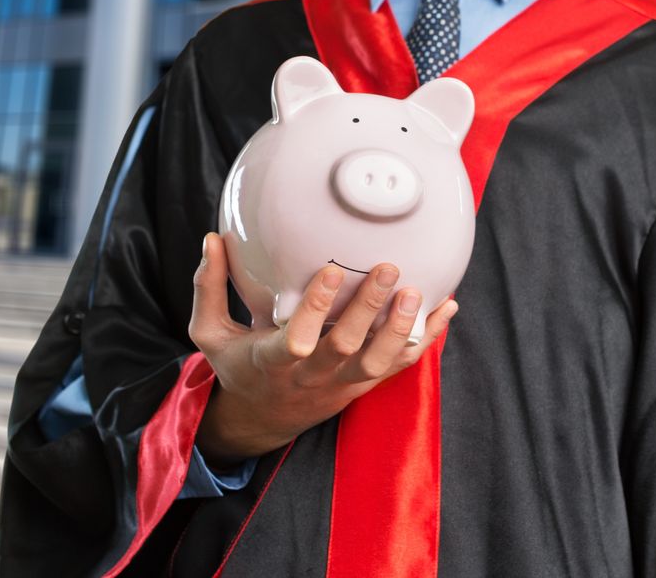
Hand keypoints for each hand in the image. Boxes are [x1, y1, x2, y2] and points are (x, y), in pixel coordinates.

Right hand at [186, 231, 458, 461]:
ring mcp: (342, 383)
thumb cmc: (238, 366)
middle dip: (369, 309)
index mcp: (272, 361)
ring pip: (378, 363)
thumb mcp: (210, 334)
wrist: (264, 417)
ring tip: (417, 290)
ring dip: (401, 328)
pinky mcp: (363, 384)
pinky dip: (426, 338)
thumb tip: (210, 238)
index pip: (297, 340)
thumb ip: (209, 287)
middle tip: (388, 269)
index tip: (333, 270)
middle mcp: (312, 375)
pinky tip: (447, 307)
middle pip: (346, 348)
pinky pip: (400, 365)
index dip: (316, 309)